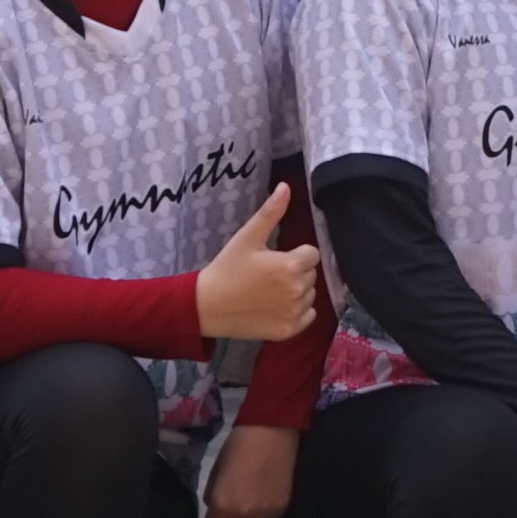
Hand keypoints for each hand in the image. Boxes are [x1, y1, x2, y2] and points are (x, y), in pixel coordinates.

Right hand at [194, 185, 322, 343]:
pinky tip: (274, 307)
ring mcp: (294, 313)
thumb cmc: (226, 269)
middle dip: (294, 272)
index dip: (293, 254)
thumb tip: (286, 186)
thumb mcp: (247, 238)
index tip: (273, 259)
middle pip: (310, 274)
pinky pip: (307, 316)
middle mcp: (298, 290)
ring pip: (309, 294)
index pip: (311, 254)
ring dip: (296, 292)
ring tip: (267, 291)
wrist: (205, 306)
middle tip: (266, 276)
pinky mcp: (289, 331)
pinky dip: (296, 312)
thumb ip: (270, 212)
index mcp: (291, 266)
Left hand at [202, 422, 297, 517]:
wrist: (272, 432)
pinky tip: (265, 496)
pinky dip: (264, 514)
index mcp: (221, 504)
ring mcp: (265, 513)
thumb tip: (215, 508)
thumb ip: (213, 494)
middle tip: (233, 512)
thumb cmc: (238, 446)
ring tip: (251, 506)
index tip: (217, 516)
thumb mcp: (216, 470)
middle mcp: (242, 514)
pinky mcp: (282, 507)